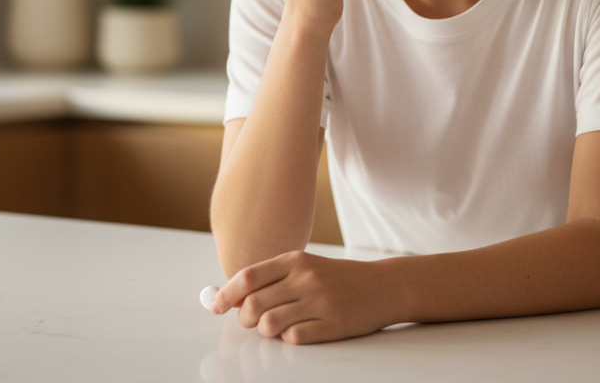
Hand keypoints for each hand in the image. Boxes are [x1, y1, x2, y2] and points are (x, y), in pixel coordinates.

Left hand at [211, 250, 399, 344]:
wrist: (383, 286)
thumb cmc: (337, 279)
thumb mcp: (306, 267)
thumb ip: (272, 278)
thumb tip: (232, 297)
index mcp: (295, 260)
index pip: (248, 277)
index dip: (226, 294)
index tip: (216, 306)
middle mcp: (306, 279)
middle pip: (253, 304)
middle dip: (244, 317)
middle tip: (252, 320)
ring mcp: (320, 303)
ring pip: (269, 324)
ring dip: (265, 330)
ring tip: (276, 326)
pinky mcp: (332, 325)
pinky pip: (293, 338)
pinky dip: (288, 338)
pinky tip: (299, 330)